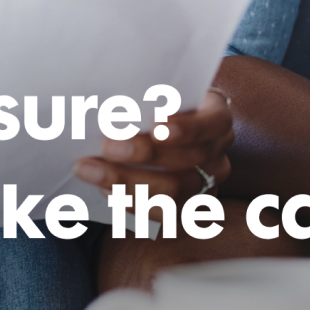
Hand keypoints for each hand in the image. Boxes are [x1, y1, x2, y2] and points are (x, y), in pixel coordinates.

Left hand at [73, 88, 232, 203]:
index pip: (214, 124)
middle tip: (106, 145)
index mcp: (218, 118)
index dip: (189, 127)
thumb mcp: (162, 93)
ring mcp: (206, 184)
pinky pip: (162, 215)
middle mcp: (218, 153)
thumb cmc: (158, 105)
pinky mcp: (187, 209)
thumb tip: (112, 101)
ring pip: (174, 193)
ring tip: (90, 169)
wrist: (165, 132)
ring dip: (126, 182)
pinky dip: (130, 202)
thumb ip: (149, 96)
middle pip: (190, 160)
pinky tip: (105, 188)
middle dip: (144, 154)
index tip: (157, 125)